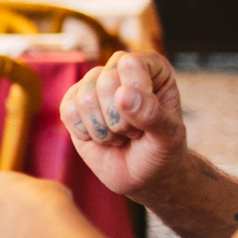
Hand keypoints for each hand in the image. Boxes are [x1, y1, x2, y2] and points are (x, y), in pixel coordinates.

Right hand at [62, 51, 188, 197]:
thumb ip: (151, 114)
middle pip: (104, 81)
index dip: (137, 94)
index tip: (152, 117)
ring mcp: (93, 85)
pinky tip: (102, 138)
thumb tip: (123, 94)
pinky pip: (69, 112)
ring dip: (105, 130)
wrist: (143, 174)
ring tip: (120, 136)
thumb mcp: (168, 136)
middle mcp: (119, 69)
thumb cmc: (160, 149)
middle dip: (120, 120)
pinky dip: (87, 133)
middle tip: (135, 132)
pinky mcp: (72, 103)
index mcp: (151, 66)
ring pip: (85, 99)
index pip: (131, 64)